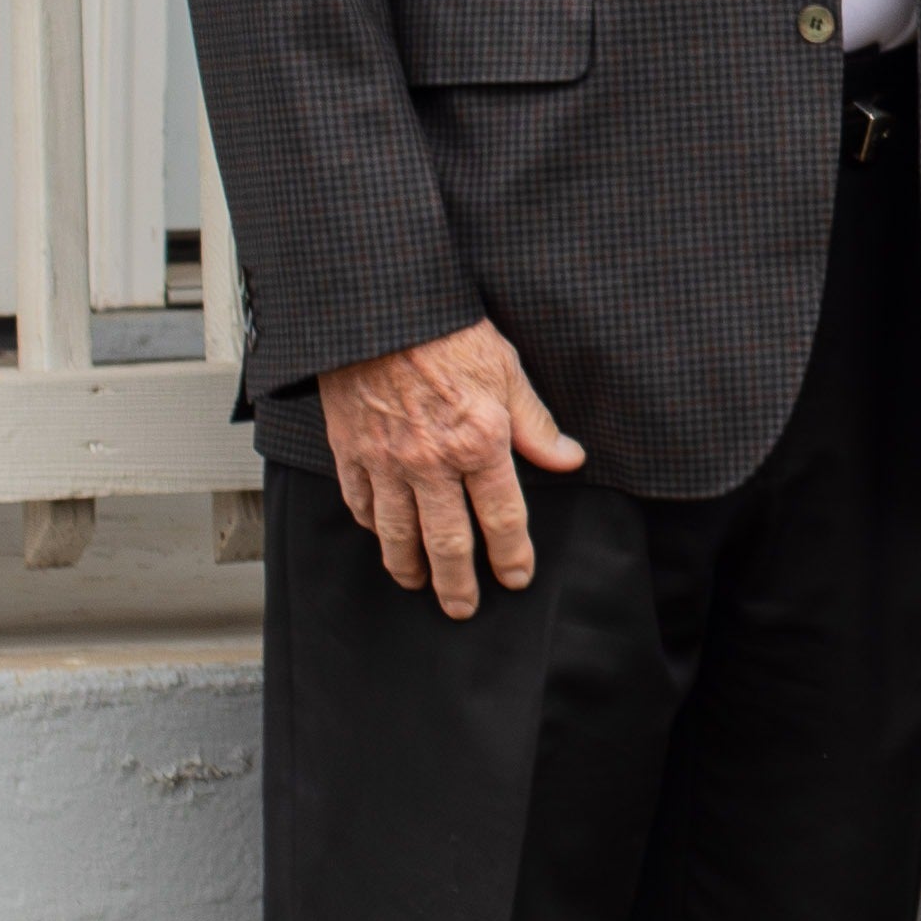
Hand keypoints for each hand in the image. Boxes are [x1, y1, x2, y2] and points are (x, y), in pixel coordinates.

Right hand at [317, 318, 588, 617]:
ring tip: (419, 585)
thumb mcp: (508, 372)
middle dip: (457, 582)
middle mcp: (432, 462)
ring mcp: (386, 462)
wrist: (381, 312)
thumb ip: (536, 424)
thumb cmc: (450, 334)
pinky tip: (380, 537)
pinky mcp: (351, 453)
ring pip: (396, 533)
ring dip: (409, 567)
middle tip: (464, 608)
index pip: (503, 516)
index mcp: (479, 442)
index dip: (512, 554)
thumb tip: (569, 459)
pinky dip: (370, 526)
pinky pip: (360, 504)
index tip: (517, 578)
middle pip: (446, 541)